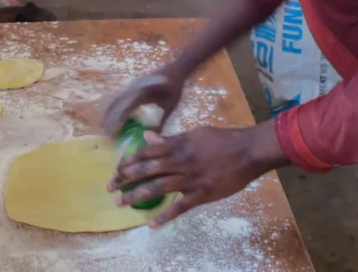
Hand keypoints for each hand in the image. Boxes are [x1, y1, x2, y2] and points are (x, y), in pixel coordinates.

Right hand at [99, 65, 186, 136]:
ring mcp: (131, 86)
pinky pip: (117, 98)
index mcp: (142, 92)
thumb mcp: (171, 105)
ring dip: (107, 114)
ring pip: (114, 100)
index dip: (116, 121)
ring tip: (103, 129)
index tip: (112, 134)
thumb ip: (162, 121)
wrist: (176, 68)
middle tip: (106, 136)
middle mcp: (133, 88)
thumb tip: (154, 137)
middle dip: (109, 120)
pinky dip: (111, 108)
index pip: (124, 108)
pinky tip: (109, 118)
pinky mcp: (131, 87)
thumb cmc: (174, 86)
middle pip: (115, 105)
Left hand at [108, 122, 287, 227]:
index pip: (146, 153)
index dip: (128, 162)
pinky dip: (165, 216)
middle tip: (110, 188)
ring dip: (137, 196)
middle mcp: (180, 161)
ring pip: (158, 188)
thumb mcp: (194, 133)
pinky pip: (180, 207)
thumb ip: (170, 138)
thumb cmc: (222, 139)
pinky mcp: (202, 194)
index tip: (116, 169)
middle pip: (147, 170)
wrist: (248, 151)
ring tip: (122, 203)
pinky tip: (152, 224)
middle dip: (126, 179)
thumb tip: (147, 137)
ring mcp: (190, 179)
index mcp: (177, 145)